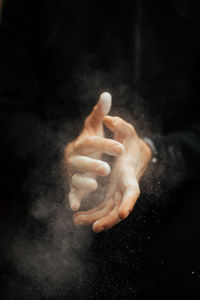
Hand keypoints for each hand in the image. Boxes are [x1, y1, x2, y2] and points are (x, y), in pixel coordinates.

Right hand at [64, 93, 123, 210]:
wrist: (82, 156)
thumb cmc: (91, 140)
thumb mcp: (95, 126)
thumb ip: (100, 113)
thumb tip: (106, 95)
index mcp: (81, 143)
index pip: (91, 143)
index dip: (105, 145)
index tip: (120, 147)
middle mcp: (74, 158)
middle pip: (80, 161)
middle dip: (92, 165)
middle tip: (107, 169)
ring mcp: (73, 173)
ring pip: (75, 178)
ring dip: (83, 182)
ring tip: (94, 185)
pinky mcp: (74, 186)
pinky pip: (71, 192)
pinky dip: (72, 199)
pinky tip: (74, 207)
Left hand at [73, 115, 151, 231]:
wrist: (134, 154)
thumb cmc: (131, 143)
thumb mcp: (128, 131)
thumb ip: (120, 125)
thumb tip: (109, 118)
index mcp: (129, 174)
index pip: (132, 191)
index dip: (128, 202)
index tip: (122, 214)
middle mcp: (124, 186)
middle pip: (119, 208)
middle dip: (109, 219)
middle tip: (94, 227)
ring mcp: (117, 192)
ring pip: (108, 211)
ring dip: (95, 218)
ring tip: (76, 220)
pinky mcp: (110, 194)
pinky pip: (101, 207)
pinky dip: (92, 214)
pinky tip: (77, 217)